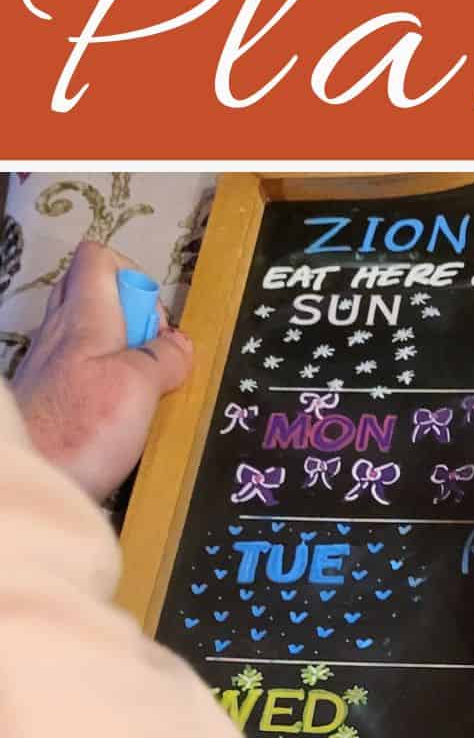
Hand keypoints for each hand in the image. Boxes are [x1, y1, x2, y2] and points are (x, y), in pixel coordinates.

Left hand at [12, 241, 191, 500]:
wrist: (30, 480)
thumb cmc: (81, 431)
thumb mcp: (139, 388)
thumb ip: (164, 358)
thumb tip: (180, 344)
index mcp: (83, 316)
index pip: (97, 258)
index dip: (134, 277)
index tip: (155, 324)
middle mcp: (58, 332)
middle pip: (91, 293)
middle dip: (130, 316)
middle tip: (151, 355)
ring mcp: (47, 366)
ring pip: (86, 335)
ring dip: (119, 354)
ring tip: (139, 393)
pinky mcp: (44, 399)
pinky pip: (77, 371)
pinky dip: (102, 383)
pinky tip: (116, 418)